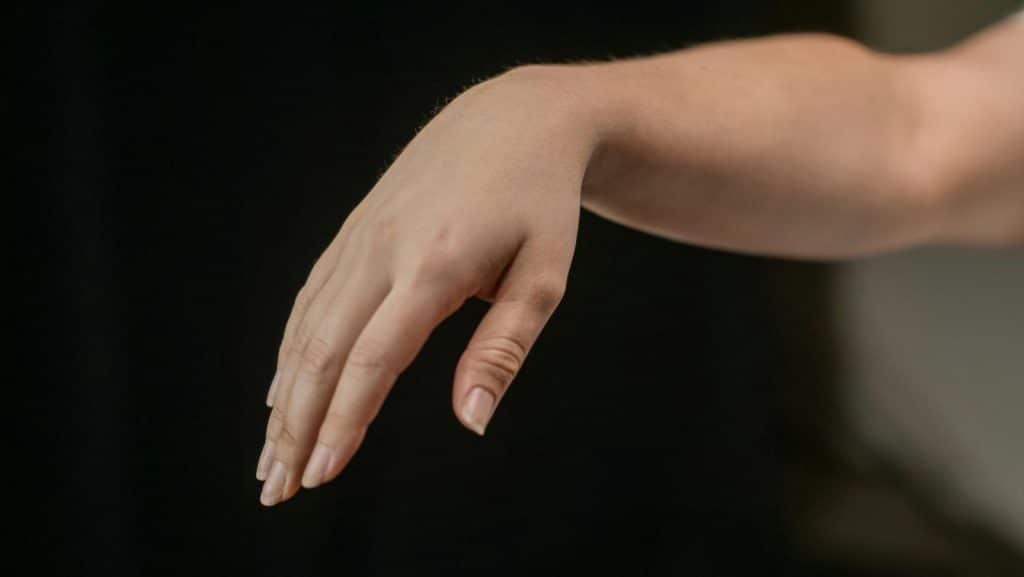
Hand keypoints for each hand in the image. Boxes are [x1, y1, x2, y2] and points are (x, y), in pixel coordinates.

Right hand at [256, 66, 598, 505]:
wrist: (514, 118)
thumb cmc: (541, 202)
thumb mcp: (544, 275)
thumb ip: (502, 348)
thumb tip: (471, 423)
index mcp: (433, 264)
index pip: (372, 360)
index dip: (343, 423)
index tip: (321, 476)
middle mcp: (382, 249)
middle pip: (321, 351)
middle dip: (295, 426)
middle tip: (275, 487)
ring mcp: (361, 236)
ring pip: (305, 327)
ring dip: (284, 396)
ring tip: (269, 454)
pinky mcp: (355, 229)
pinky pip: (311, 297)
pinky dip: (290, 349)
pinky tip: (282, 387)